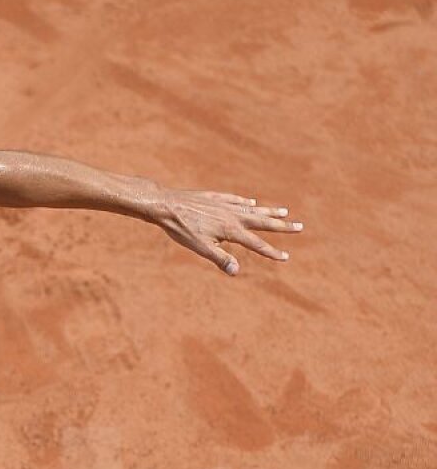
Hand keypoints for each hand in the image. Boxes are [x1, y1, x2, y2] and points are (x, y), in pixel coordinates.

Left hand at [146, 185, 303, 275]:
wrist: (167, 205)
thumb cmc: (182, 230)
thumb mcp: (200, 248)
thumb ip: (220, 258)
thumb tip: (236, 271)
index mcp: (231, 230)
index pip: (257, 244)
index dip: (272, 252)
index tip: (286, 257)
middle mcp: (233, 215)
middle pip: (263, 222)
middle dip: (282, 226)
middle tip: (300, 227)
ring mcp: (226, 204)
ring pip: (253, 209)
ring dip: (270, 212)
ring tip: (284, 212)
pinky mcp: (216, 197)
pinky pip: (237, 200)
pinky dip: (247, 203)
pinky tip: (252, 202)